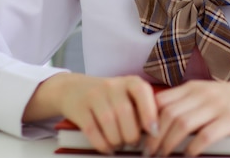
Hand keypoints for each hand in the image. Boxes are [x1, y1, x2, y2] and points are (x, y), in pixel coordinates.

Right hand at [23, 73, 157, 153]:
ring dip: (117, 140)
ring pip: (109, 122)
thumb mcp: (127, 95)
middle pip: (125, 112)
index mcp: (130, 81)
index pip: (142, 92)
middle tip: (133, 143)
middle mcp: (112, 85)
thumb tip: (156, 132)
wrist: (74, 89)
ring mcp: (94, 95)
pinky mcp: (80, 109)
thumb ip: (141, 108)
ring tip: (120, 144)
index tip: (154, 131)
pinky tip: (107, 148)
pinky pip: (92, 130)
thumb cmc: (110, 97)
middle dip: (131, 134)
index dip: (149, 113)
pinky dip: (102, 144)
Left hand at [145, 76, 229, 156]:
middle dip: (154, 136)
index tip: (140, 135)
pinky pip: (206, 135)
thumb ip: (190, 102)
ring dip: (168, 143)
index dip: (147, 118)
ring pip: (182, 123)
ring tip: (161, 156)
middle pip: (168, 113)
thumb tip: (164, 118)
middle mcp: (204, 93)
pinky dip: (193, 148)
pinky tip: (187, 156)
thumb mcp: (211, 94)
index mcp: (196, 86)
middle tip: (147, 152)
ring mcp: (218, 105)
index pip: (162, 100)